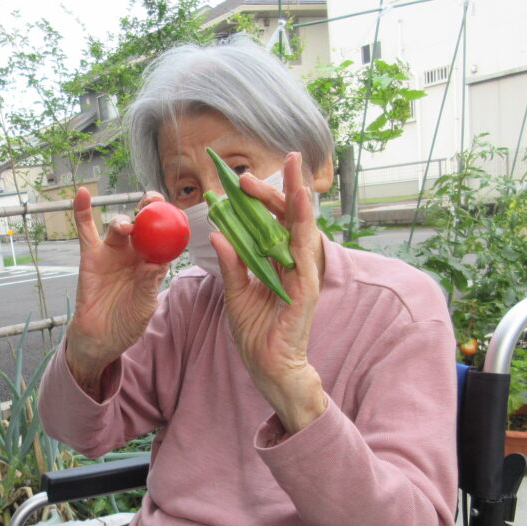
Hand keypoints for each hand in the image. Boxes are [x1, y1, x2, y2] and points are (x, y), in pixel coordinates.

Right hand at [65, 188, 169, 395]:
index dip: (173, 221)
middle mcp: (134, 254)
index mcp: (153, 263)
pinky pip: (86, 231)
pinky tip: (83, 194)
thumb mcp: (143, 307)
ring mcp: (112, 253)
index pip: (166, 237)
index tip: (179, 213)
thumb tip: (153, 265)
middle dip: (151, 208)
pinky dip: (83, 211)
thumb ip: (148, 286)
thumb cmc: (126, 323)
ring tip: (128, 228)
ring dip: (124, 220)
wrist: (100, 338)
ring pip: (119, 226)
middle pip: (144, 223)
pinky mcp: (90, 256)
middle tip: (154, 203)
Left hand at [211, 152, 327, 432]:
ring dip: (297, 196)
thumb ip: (232, 263)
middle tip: (280, 159)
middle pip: (289, 217)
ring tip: (295, 169)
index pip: (272, 222)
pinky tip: (300, 203)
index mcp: (277, 262)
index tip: (245, 178)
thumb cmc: (255, 331)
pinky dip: (302, 225)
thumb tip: (218, 233)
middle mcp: (293, 263)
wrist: (267, 365)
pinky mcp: (307, 286)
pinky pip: (304, 250)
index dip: (263, 198)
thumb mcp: (236, 292)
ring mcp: (303, 273)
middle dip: (283, 187)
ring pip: (301, 227)